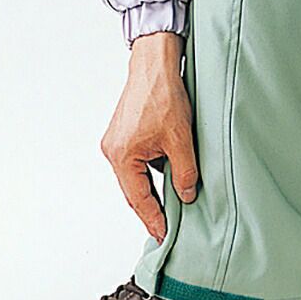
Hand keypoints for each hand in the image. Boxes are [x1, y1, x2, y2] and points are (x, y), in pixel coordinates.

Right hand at [101, 32, 197, 243]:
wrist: (154, 64)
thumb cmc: (162, 94)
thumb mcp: (181, 139)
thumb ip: (184, 173)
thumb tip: (187, 195)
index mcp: (123, 156)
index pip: (139, 199)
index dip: (153, 220)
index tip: (163, 236)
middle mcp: (113, 152)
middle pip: (132, 192)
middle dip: (149, 210)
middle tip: (164, 229)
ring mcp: (115, 143)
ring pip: (133, 178)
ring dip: (149, 192)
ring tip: (167, 208)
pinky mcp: (122, 136)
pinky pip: (134, 164)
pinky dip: (148, 175)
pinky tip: (163, 178)